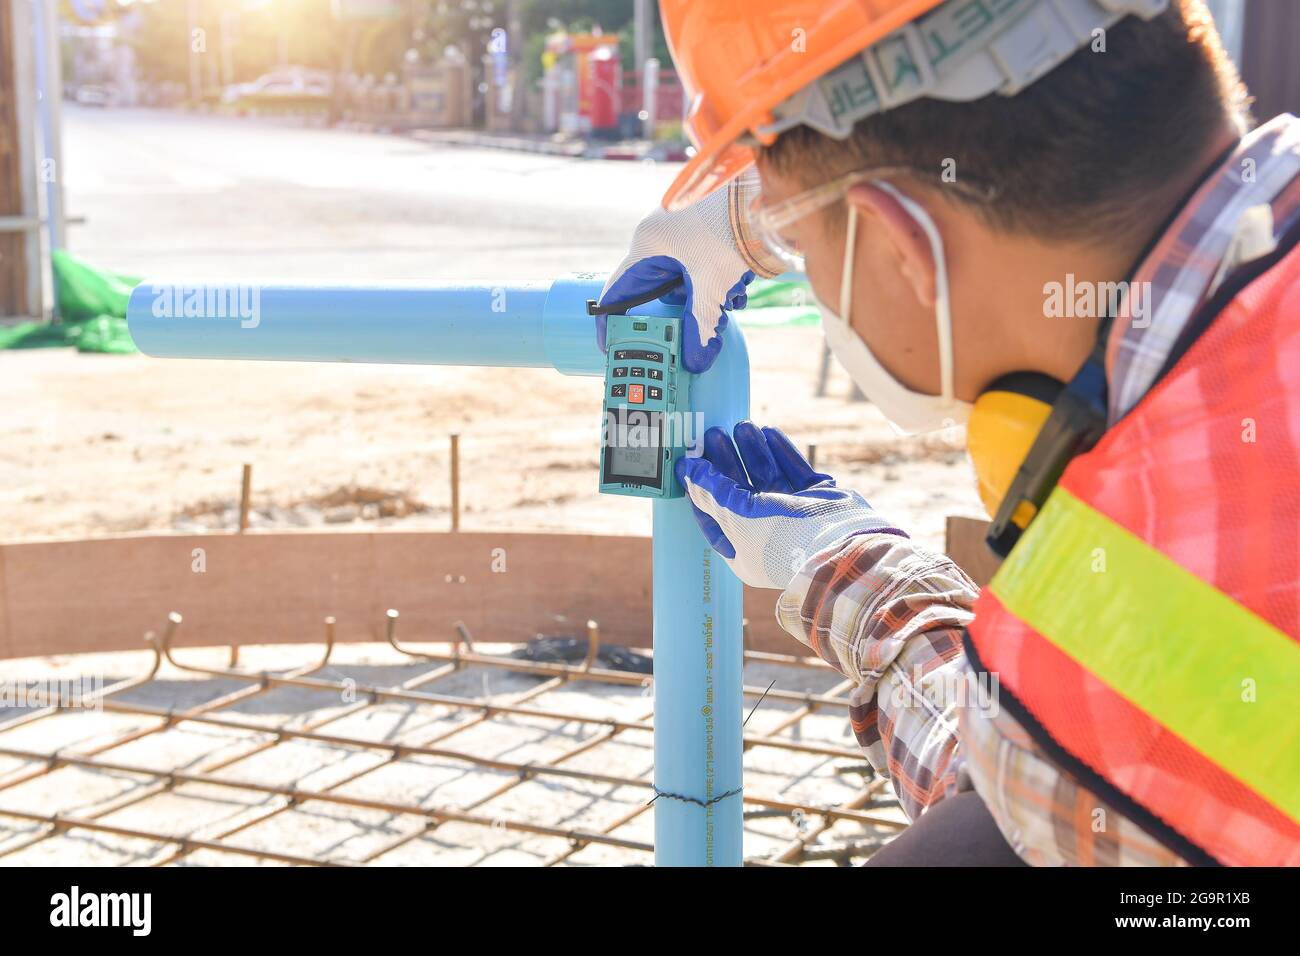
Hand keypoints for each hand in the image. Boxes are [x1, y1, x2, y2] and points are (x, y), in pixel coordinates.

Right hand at [596, 171, 779, 372]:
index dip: (612, 322)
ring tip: (730, 300)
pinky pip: (701, 266)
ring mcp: (681, 229)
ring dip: (707, 297)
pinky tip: (738, 286)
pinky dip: (718, 281)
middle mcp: (658, 235)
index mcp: (647, 246)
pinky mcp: (703, 228)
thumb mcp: (711, 289)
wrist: (765, 199)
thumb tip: (695, 362)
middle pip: (659, 289)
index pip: (617, 292)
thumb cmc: (728, 234)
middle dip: (682, 310)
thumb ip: (700, 328)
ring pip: (685, 279)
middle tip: (693, 330)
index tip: (613, 346)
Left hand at [674, 422, 905, 589]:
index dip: (700, 488)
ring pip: (767, 476)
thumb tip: (687, 470)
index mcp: (743, 550)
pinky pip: (794, 471)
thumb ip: (711, 491)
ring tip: (743, 424)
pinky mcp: (816, 499)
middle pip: (740, 491)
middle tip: (715, 432)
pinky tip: (769, 431)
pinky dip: (781, 451)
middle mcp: (766, 533)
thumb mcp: (735, 515)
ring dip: (753, 450)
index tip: (690, 460)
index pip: (714, 516)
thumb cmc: (779, 538)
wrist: (838, 543)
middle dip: (727, 461)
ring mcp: (793, 514)